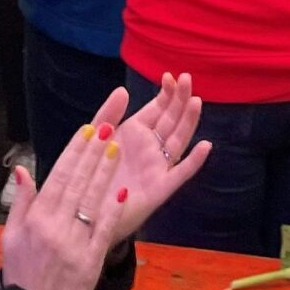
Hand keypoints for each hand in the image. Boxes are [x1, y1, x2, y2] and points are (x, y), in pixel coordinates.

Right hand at [0, 114, 126, 289]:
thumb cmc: (22, 272)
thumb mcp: (11, 236)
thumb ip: (20, 202)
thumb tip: (22, 170)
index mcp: (37, 219)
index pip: (58, 176)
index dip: (74, 152)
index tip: (87, 130)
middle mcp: (56, 226)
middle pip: (78, 183)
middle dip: (93, 153)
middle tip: (107, 128)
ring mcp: (75, 243)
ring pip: (92, 201)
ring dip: (105, 173)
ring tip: (117, 149)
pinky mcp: (91, 261)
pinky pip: (104, 230)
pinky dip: (113, 210)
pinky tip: (122, 191)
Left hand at [104, 76, 211, 241]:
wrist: (84, 213)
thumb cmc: (88, 174)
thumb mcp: (96, 137)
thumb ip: (108, 113)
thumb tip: (123, 90)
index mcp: (134, 134)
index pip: (156, 109)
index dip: (165, 94)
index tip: (170, 76)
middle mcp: (149, 148)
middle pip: (170, 121)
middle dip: (179, 100)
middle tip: (188, 79)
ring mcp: (157, 168)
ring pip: (178, 141)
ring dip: (188, 122)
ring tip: (197, 101)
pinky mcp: (160, 190)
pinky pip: (180, 174)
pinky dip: (194, 161)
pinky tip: (205, 146)